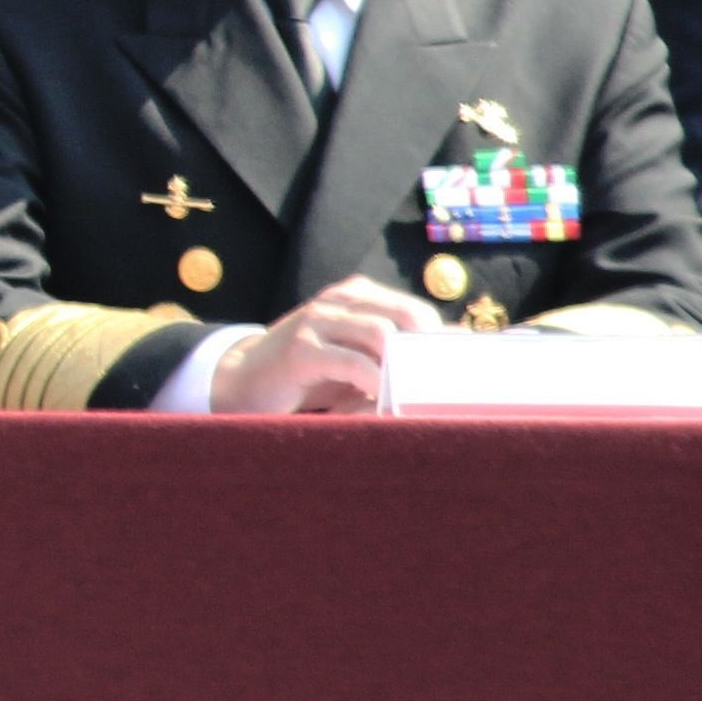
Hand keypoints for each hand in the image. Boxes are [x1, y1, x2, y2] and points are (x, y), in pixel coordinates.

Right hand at [211, 273, 437, 412]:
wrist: (243, 382)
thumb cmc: (310, 374)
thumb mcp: (357, 358)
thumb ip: (397, 351)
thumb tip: (458, 345)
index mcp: (356, 296)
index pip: (416, 311)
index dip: (440, 341)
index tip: (457, 373)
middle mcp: (338, 301)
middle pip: (406, 316)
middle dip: (428, 352)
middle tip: (439, 388)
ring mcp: (318, 321)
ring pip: (382, 334)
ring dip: (404, 370)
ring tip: (413, 399)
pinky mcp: (302, 350)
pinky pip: (353, 363)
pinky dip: (376, 384)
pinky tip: (382, 403)